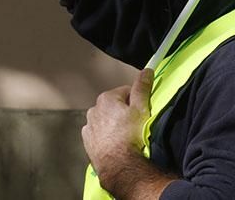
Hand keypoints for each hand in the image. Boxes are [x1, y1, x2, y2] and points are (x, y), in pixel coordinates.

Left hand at [82, 70, 154, 193]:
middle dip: (123, 112)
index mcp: (106, 98)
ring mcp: (88, 127)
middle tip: (135, 124)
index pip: (126, 91)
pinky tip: (115, 143)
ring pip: (105, 119)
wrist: (119, 164)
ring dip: (114, 124)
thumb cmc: (131, 134)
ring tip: (125, 135)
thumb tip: (146, 70)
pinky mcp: (87, 142)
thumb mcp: (141, 108)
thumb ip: (142, 87)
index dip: (136, 100)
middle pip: (114, 105)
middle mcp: (93, 110)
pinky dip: (106, 135)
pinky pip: (99, 133)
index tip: (141, 111)